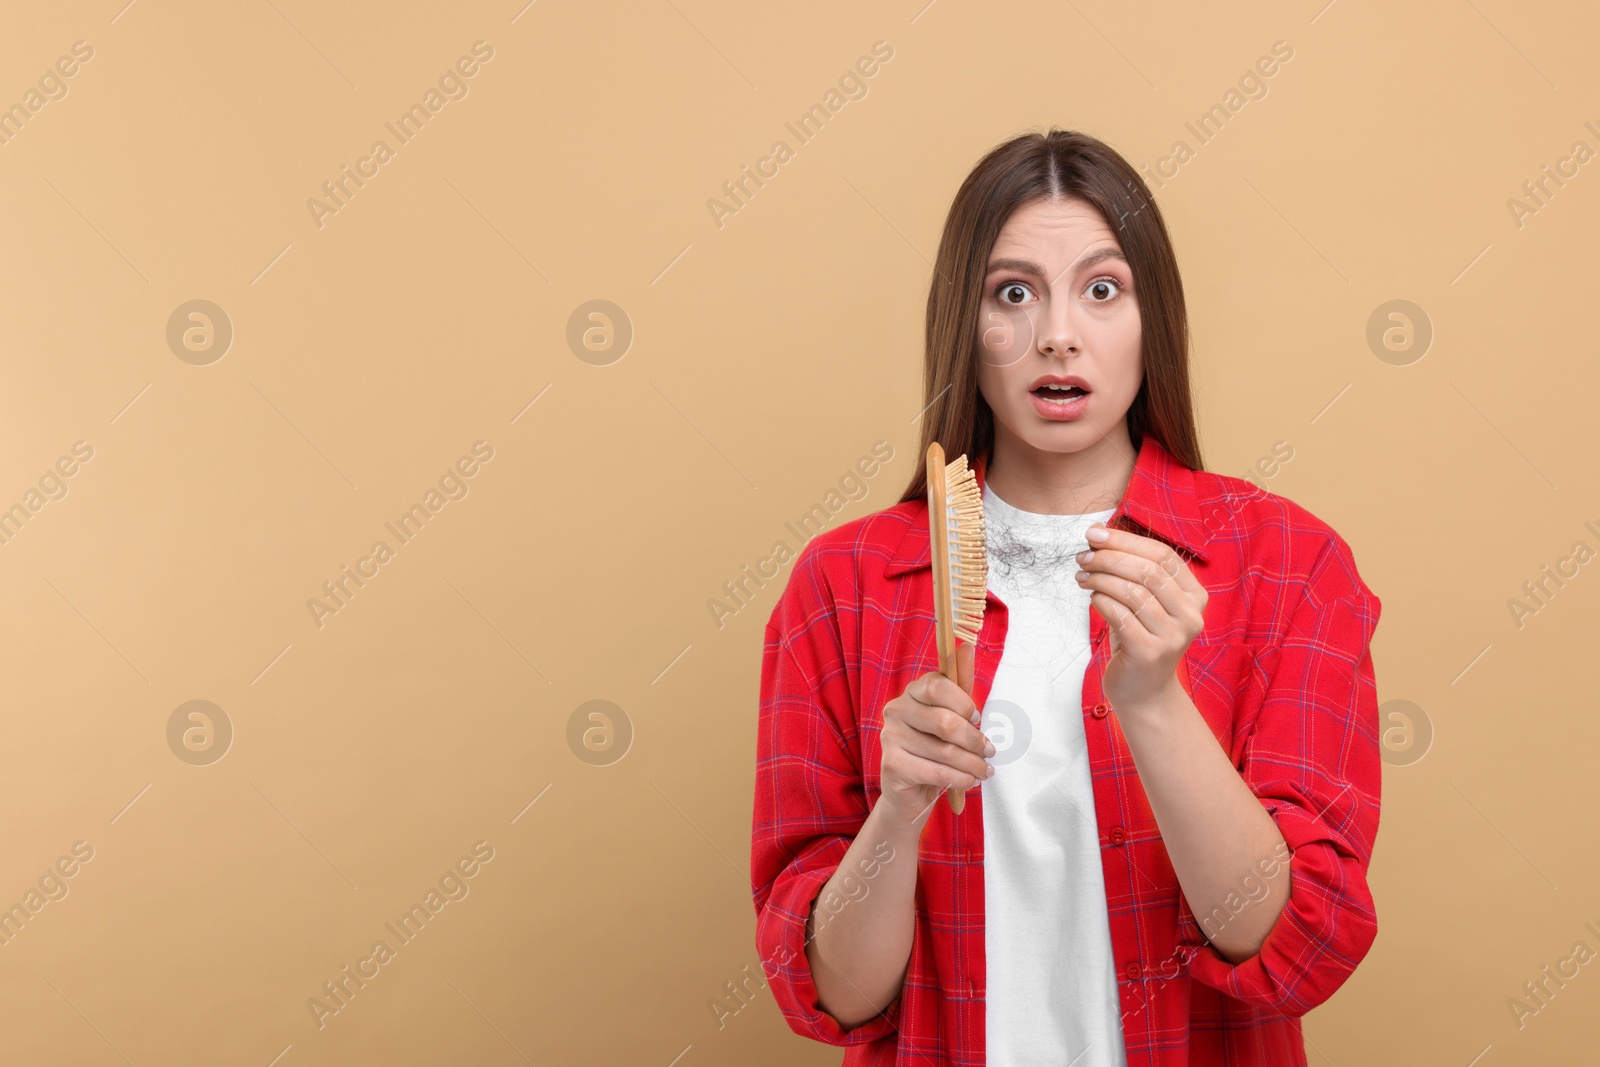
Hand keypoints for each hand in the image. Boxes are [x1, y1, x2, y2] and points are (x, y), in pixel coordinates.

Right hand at [877, 641, 993, 828]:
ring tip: (984, 771)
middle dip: (974, 740)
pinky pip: (936, 772)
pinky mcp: (892, 765)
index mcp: (911, 692)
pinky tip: (970, 782)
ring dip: (973, 765)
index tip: (977, 718)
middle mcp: (895, 710)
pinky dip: (961, 779)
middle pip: (944, 721)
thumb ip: (960, 684)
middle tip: (989, 752)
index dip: (962, 702)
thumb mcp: (951, 715)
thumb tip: (967, 646)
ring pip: (944, 751)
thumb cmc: (935, 749)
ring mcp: (890, 738)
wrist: (910, 792)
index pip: (937, 685)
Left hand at [1075, 523, 1206, 710]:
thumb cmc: (1139, 638)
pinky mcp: (1150, 652)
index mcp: (1195, 595)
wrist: (1144, 692)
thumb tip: (1099, 534)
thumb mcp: (1145, 602)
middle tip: (1082, 557)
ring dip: (1100, 578)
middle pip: (1146, 571)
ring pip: (1131, 591)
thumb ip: (1133, 571)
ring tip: (1082, 577)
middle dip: (1108, 558)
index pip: (1162, 554)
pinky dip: (1100, 601)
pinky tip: (1092, 599)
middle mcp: (1191, 615)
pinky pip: (1119, 615)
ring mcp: (1173, 635)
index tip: (1095, 534)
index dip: (1126, 540)